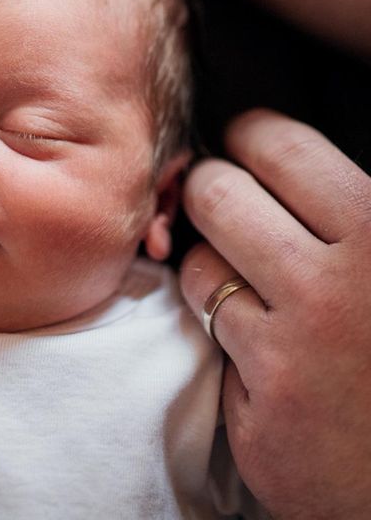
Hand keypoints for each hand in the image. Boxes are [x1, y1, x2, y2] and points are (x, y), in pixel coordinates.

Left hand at [179, 109, 370, 519]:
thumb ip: (343, 209)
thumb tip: (269, 141)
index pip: (277, 144)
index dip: (247, 139)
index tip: (244, 149)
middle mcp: (342, 286)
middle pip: (216, 191)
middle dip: (211, 194)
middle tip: (228, 212)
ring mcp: (299, 347)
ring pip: (198, 260)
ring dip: (211, 266)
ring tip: (252, 286)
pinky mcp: (266, 404)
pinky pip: (205, 326)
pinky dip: (221, 329)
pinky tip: (259, 346)